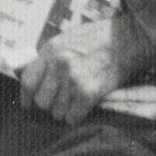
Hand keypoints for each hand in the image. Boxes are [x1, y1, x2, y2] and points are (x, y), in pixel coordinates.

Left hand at [18, 14, 151, 125]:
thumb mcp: (66, 39)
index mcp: (51, 50)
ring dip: (65, 112)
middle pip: (41, 100)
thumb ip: (49, 57)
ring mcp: (73, 79)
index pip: (27, 81)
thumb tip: (31, 75)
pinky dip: (77, 117)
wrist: (128, 38)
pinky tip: (83, 108)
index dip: (26, 97)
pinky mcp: (89, 92)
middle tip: (60, 102)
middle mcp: (59, 64)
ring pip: (57, 112)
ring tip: (76, 102)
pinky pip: (73, 117)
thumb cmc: (99, 38)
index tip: (29, 104)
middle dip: (49, 105)